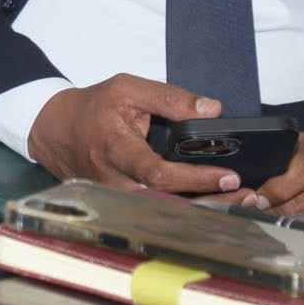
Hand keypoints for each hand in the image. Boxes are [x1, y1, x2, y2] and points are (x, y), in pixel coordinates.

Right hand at [27, 75, 241, 193]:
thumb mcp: (126, 89)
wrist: (54, 130)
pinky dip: (191, 213)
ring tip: (244, 205)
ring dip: (207, 213)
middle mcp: (116, 184)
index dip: (195, 178)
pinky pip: (160, 214)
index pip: (157, 174)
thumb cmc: (91, 108)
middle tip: (249, 198)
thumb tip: (212, 109)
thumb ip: (169, 97)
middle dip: (212, 204)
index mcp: (116, 150)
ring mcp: (118, 201)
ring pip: (167, 215)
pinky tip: (218, 208)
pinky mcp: (123, 208)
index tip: (229, 176)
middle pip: (168, 205)